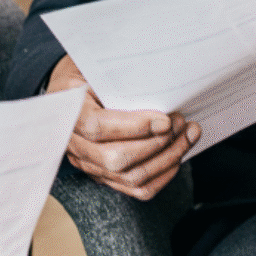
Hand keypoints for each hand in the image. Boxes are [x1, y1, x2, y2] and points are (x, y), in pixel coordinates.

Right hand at [49, 54, 198, 200]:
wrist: (69, 91)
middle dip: (157, 144)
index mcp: (68, 111)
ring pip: (130, 177)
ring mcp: (88, 164)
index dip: (134, 127)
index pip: (97, 127)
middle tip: (180, 123)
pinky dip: (162, 175)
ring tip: (187, 135)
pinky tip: (177, 155)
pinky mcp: (103, 175)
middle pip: (115, 159)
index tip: (165, 119)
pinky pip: (135, 188)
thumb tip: (160, 88)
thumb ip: (119, 78)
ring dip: (166, 159)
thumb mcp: (97, 66)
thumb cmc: (87, 74)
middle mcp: (73, 143)